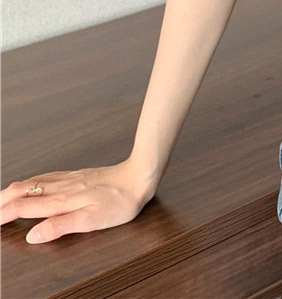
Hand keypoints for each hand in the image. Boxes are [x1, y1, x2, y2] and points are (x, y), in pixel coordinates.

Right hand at [0, 159, 156, 243]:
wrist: (140, 176)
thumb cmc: (120, 201)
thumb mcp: (91, 221)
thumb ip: (60, 227)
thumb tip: (32, 235)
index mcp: (63, 201)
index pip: (24, 207)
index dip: (3, 214)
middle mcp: (62, 187)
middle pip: (23, 190)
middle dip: (2, 200)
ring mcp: (70, 178)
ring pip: (34, 181)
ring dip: (14, 190)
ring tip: (1, 198)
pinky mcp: (78, 174)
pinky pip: (47, 175)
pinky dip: (31, 181)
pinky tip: (32, 182)